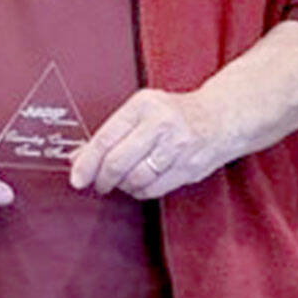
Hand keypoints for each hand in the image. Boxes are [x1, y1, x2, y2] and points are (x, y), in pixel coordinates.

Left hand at [69, 88, 224, 199]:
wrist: (221, 117)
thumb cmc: (176, 114)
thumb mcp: (141, 110)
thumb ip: (111, 133)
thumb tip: (78, 156)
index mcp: (144, 106)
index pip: (105, 139)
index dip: (86, 163)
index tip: (77, 177)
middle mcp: (161, 124)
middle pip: (118, 163)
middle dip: (103, 179)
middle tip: (99, 183)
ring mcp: (177, 147)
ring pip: (135, 180)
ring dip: (123, 186)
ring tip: (122, 180)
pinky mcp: (188, 168)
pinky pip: (153, 189)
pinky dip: (140, 191)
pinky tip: (140, 183)